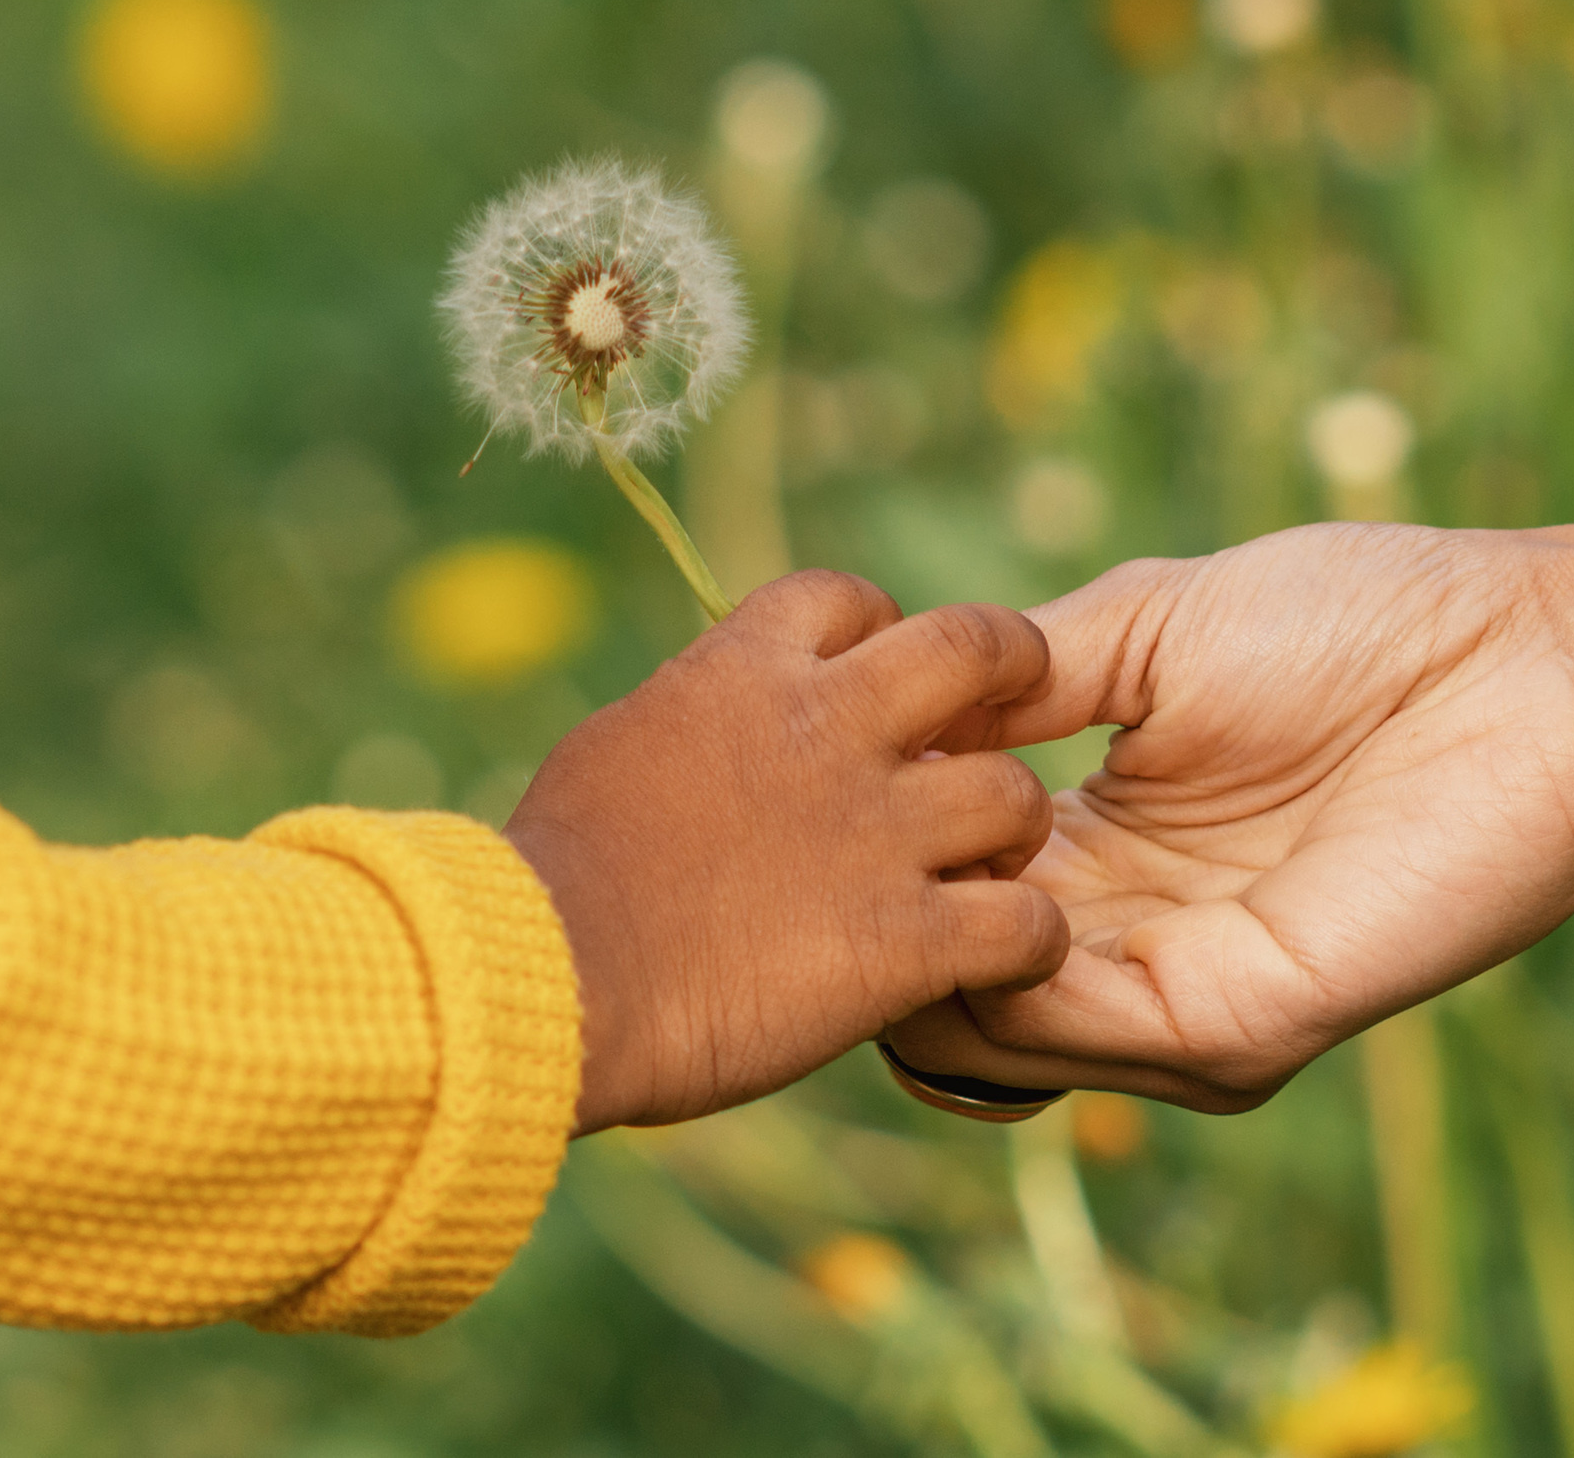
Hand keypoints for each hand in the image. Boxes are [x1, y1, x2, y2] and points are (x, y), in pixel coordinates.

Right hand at [509, 570, 1068, 1132]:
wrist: (545, 974)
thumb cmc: (551, 876)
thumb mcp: (616, 747)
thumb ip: (693, 717)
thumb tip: (712, 714)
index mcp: (744, 672)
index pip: (849, 599)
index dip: (882, 628)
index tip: (878, 677)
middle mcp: (827, 730)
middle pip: (977, 647)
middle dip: (1012, 670)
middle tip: (1013, 717)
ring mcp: (875, 833)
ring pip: (1016, 794)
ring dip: (1015, 829)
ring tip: (992, 868)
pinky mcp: (901, 940)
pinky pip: (1025, 923)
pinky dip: (1028, 940)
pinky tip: (1004, 960)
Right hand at [887, 521, 1573, 1111]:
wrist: (1535, 658)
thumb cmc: (1361, 619)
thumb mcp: (1140, 627)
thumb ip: (1009, 684)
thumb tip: (872, 717)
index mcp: (1092, 850)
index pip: (938, 900)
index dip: (867, 858)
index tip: (809, 792)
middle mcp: (1123, 941)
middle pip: (944, 992)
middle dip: (874, 933)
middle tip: (839, 857)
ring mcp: (1181, 997)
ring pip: (990, 1040)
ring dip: (929, 959)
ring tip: (919, 870)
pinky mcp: (1242, 1024)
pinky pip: (1082, 1036)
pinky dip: (1011, 984)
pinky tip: (994, 898)